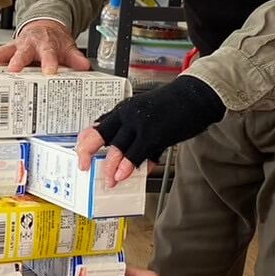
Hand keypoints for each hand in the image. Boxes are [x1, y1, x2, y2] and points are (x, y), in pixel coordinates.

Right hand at [0, 19, 89, 74]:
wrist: (45, 27)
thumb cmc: (53, 41)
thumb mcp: (67, 47)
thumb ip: (75, 58)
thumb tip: (85, 65)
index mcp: (45, 44)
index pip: (49, 53)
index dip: (49, 62)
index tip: (50, 72)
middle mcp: (28, 43)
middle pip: (21, 52)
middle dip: (16, 60)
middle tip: (12, 69)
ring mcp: (15, 46)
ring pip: (2, 50)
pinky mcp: (4, 48)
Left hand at [77, 75, 224, 180]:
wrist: (194, 96)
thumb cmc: (172, 106)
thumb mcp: (144, 114)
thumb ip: (132, 134)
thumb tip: (123, 158)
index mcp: (123, 110)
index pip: (97, 125)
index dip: (85, 140)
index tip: (80, 153)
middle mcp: (127, 115)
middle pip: (100, 134)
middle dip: (88, 152)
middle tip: (84, 166)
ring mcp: (140, 124)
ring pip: (118, 148)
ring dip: (110, 167)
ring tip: (109, 180)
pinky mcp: (155, 134)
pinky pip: (138, 153)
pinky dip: (129, 166)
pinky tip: (124, 174)